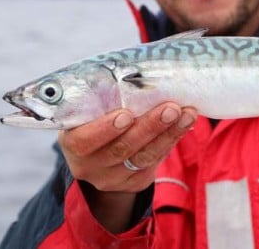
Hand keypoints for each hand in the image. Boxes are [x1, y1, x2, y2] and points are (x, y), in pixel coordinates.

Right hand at [58, 102, 196, 231]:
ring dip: (168, 133)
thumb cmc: (95, 117)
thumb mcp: (90, 108)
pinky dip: (171, 140)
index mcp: (72, 143)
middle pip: (121, 149)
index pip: (84, 141)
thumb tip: (138, 76)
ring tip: (186, 113)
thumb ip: (103, 97)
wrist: (99, 152)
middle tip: (170, 108)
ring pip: (143, 157)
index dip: (104, 129)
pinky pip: (155, 162)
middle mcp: (89, 166)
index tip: (125, 115)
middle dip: (149, 127)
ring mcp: (112, 178)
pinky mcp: (134, 182)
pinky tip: (185, 124)